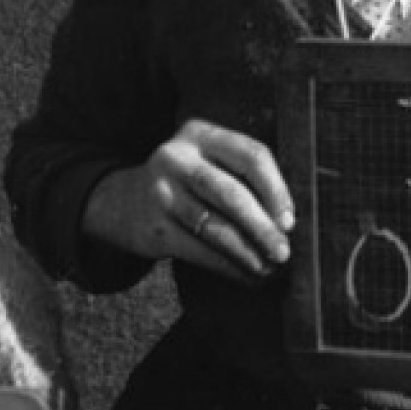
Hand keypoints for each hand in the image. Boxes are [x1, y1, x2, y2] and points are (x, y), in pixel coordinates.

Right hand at [82, 119, 293, 281]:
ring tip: (268, 268)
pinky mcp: (153, 225)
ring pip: (215, 226)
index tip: (289, 220)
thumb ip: (242, 178)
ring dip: (248, 251)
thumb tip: (287, 223)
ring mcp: (161, 191)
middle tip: (283, 252)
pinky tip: (246, 275)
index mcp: (201, 134)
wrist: (121, 202)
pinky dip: (227, 266)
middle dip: (263, 226)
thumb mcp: (207, 162)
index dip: (276, 189)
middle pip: (232, 193)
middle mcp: (177, 157)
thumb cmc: (187, 184)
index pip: (250, 155)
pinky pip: (198, 249)